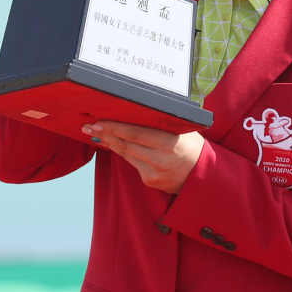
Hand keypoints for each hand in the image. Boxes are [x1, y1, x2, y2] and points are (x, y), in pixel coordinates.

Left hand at [82, 121, 204, 193]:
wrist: (204, 176)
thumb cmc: (193, 147)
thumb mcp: (183, 131)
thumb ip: (163, 123)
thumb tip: (138, 110)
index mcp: (169, 143)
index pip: (135, 134)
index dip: (115, 128)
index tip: (99, 121)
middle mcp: (159, 159)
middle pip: (126, 144)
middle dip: (105, 134)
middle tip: (88, 125)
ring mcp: (153, 173)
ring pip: (126, 154)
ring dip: (109, 142)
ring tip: (95, 132)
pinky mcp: (149, 181)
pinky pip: (133, 163)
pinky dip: (123, 152)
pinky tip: (113, 144)